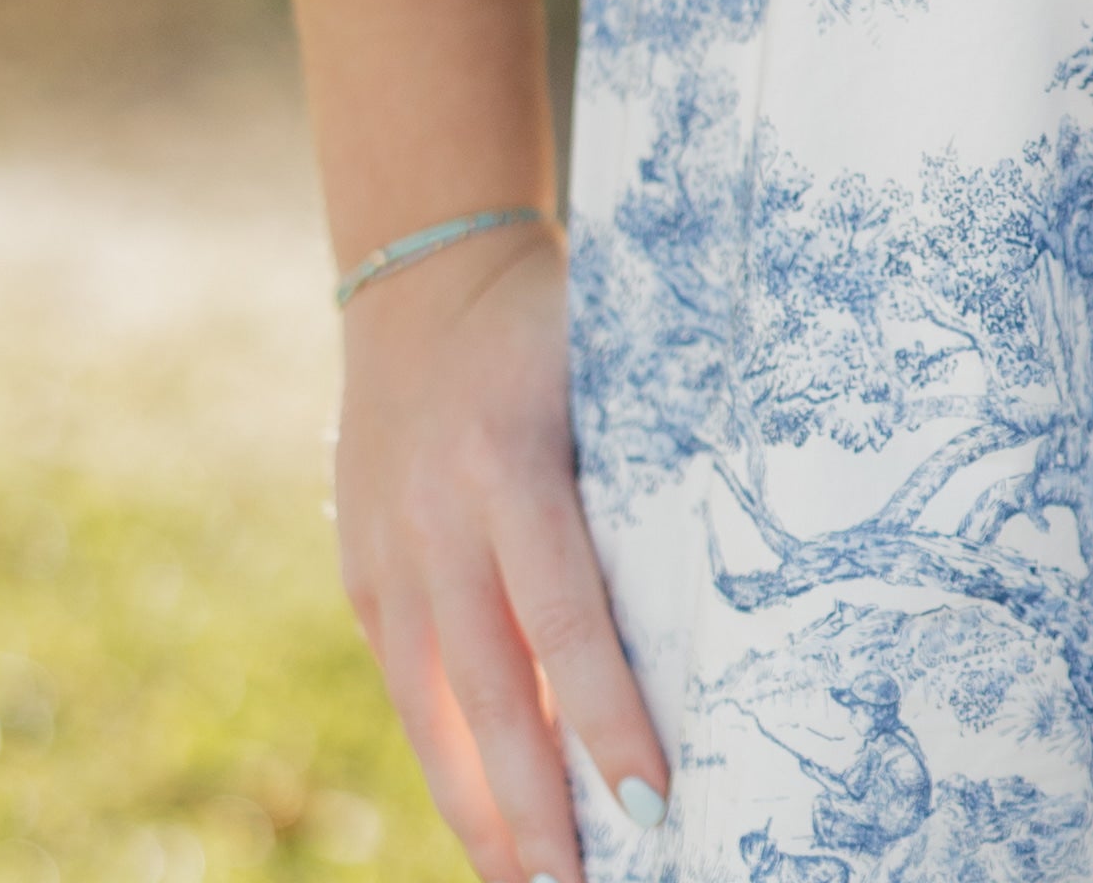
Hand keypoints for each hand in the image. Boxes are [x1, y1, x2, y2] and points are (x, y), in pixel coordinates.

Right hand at [330, 223, 671, 881]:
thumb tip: (728, 583)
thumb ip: (644, 466)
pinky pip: (408, 688)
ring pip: (434, 714)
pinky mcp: (364, 576)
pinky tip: (488, 820)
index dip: (605, 715)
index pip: (564, 616)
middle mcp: (435, 519)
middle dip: (539, 809)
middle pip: (489, 694)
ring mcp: (387, 554)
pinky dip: (448, 760)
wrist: (423, 271)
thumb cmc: (551, 320)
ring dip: (486, 813)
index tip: (653, 797)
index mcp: (506, 460)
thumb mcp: (605, 369)